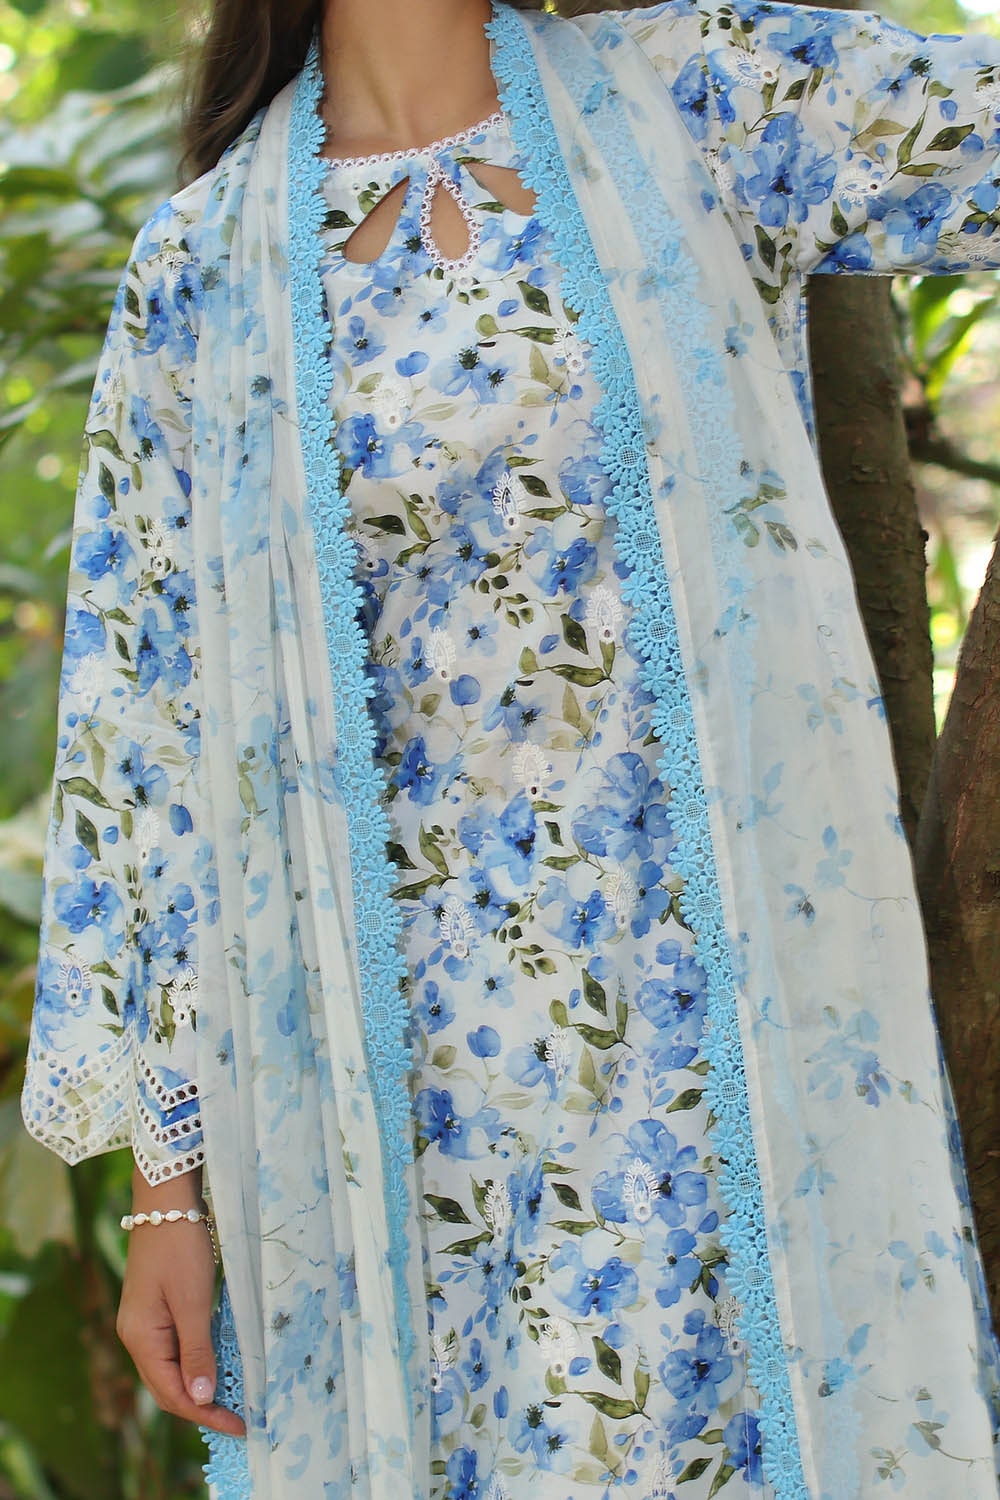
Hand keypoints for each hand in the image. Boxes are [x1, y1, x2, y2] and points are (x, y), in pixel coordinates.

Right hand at [116, 1168, 244, 1437]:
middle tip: (240, 1419)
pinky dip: (195, 1364)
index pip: (171, 1393)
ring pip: (171, 1369)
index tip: (239, 1425)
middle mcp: (137, 1335)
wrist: (166, 1201)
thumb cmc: (180, 1247)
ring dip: (199, 1387)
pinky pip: (174, 1349)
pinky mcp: (155, 1309)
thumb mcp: (193, 1301)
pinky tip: (216, 1367)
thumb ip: (197, 1351)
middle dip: (202, 1406)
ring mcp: (144, 1322)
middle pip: (168, 1386)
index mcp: (140, 1338)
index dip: (204, 1413)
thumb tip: (200, 1399)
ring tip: (232, 1400)